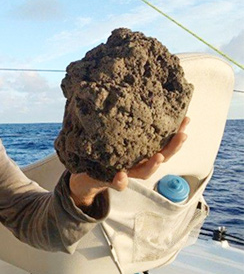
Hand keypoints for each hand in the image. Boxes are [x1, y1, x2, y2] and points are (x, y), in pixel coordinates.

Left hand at [69, 117, 189, 207]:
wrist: (86, 175)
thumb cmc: (103, 152)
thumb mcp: (113, 134)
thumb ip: (123, 121)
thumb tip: (129, 90)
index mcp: (142, 151)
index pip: (164, 141)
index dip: (177, 132)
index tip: (186, 118)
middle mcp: (138, 164)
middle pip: (162, 157)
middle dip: (174, 147)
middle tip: (183, 135)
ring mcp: (127, 173)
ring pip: (144, 172)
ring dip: (152, 165)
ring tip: (158, 157)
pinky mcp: (110, 180)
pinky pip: (118, 183)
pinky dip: (121, 181)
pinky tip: (121, 174)